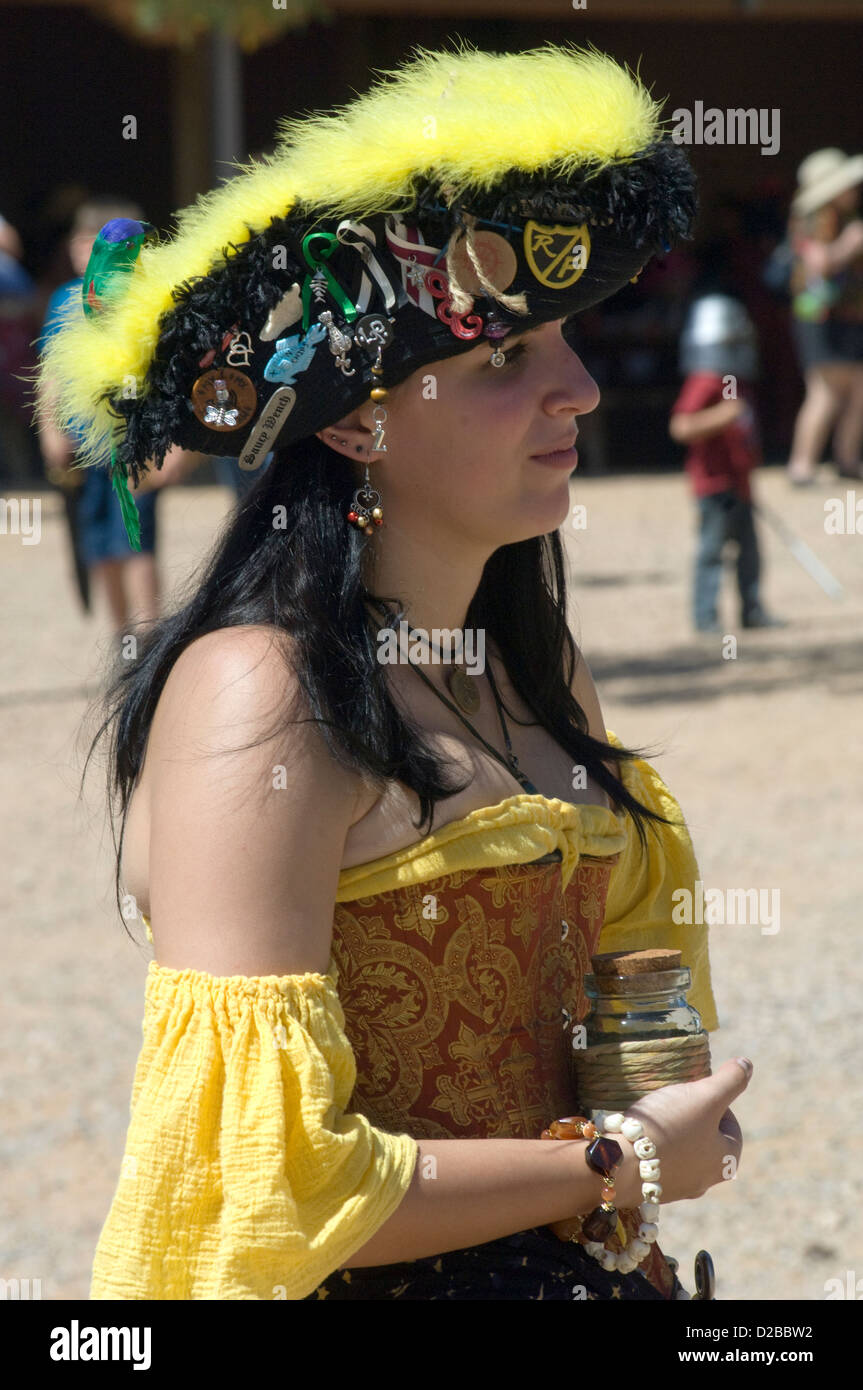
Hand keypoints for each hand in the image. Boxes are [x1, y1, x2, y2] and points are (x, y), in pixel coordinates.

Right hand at [615, 1058, 751, 1206]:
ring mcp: (678, 1188)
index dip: (713, 1101)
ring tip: (653, 1116)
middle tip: (672, 1101)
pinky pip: (659, 1162)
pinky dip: (653, 1147)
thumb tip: (747, 1064)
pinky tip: (638, 1135)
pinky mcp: (651, 1189)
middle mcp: (706, 1180)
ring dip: (672, 1133)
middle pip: (706, 1138)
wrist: (622, 1163)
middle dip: (692, 1117)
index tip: (692, 1090)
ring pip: (682, 1151)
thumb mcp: (705, 1097)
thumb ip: (730, 1080)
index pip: (730, 1123)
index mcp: (726, 1161)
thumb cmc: (669, 1127)